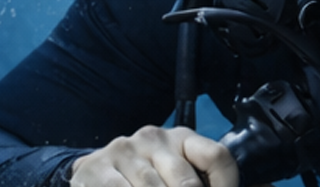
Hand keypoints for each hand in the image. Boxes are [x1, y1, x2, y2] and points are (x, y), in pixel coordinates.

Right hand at [70, 125, 238, 186]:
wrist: (92, 176)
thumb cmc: (146, 179)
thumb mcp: (180, 174)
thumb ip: (213, 180)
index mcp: (182, 138)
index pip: (217, 157)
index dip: (227, 186)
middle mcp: (155, 138)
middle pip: (187, 183)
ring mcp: (125, 151)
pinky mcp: (99, 170)